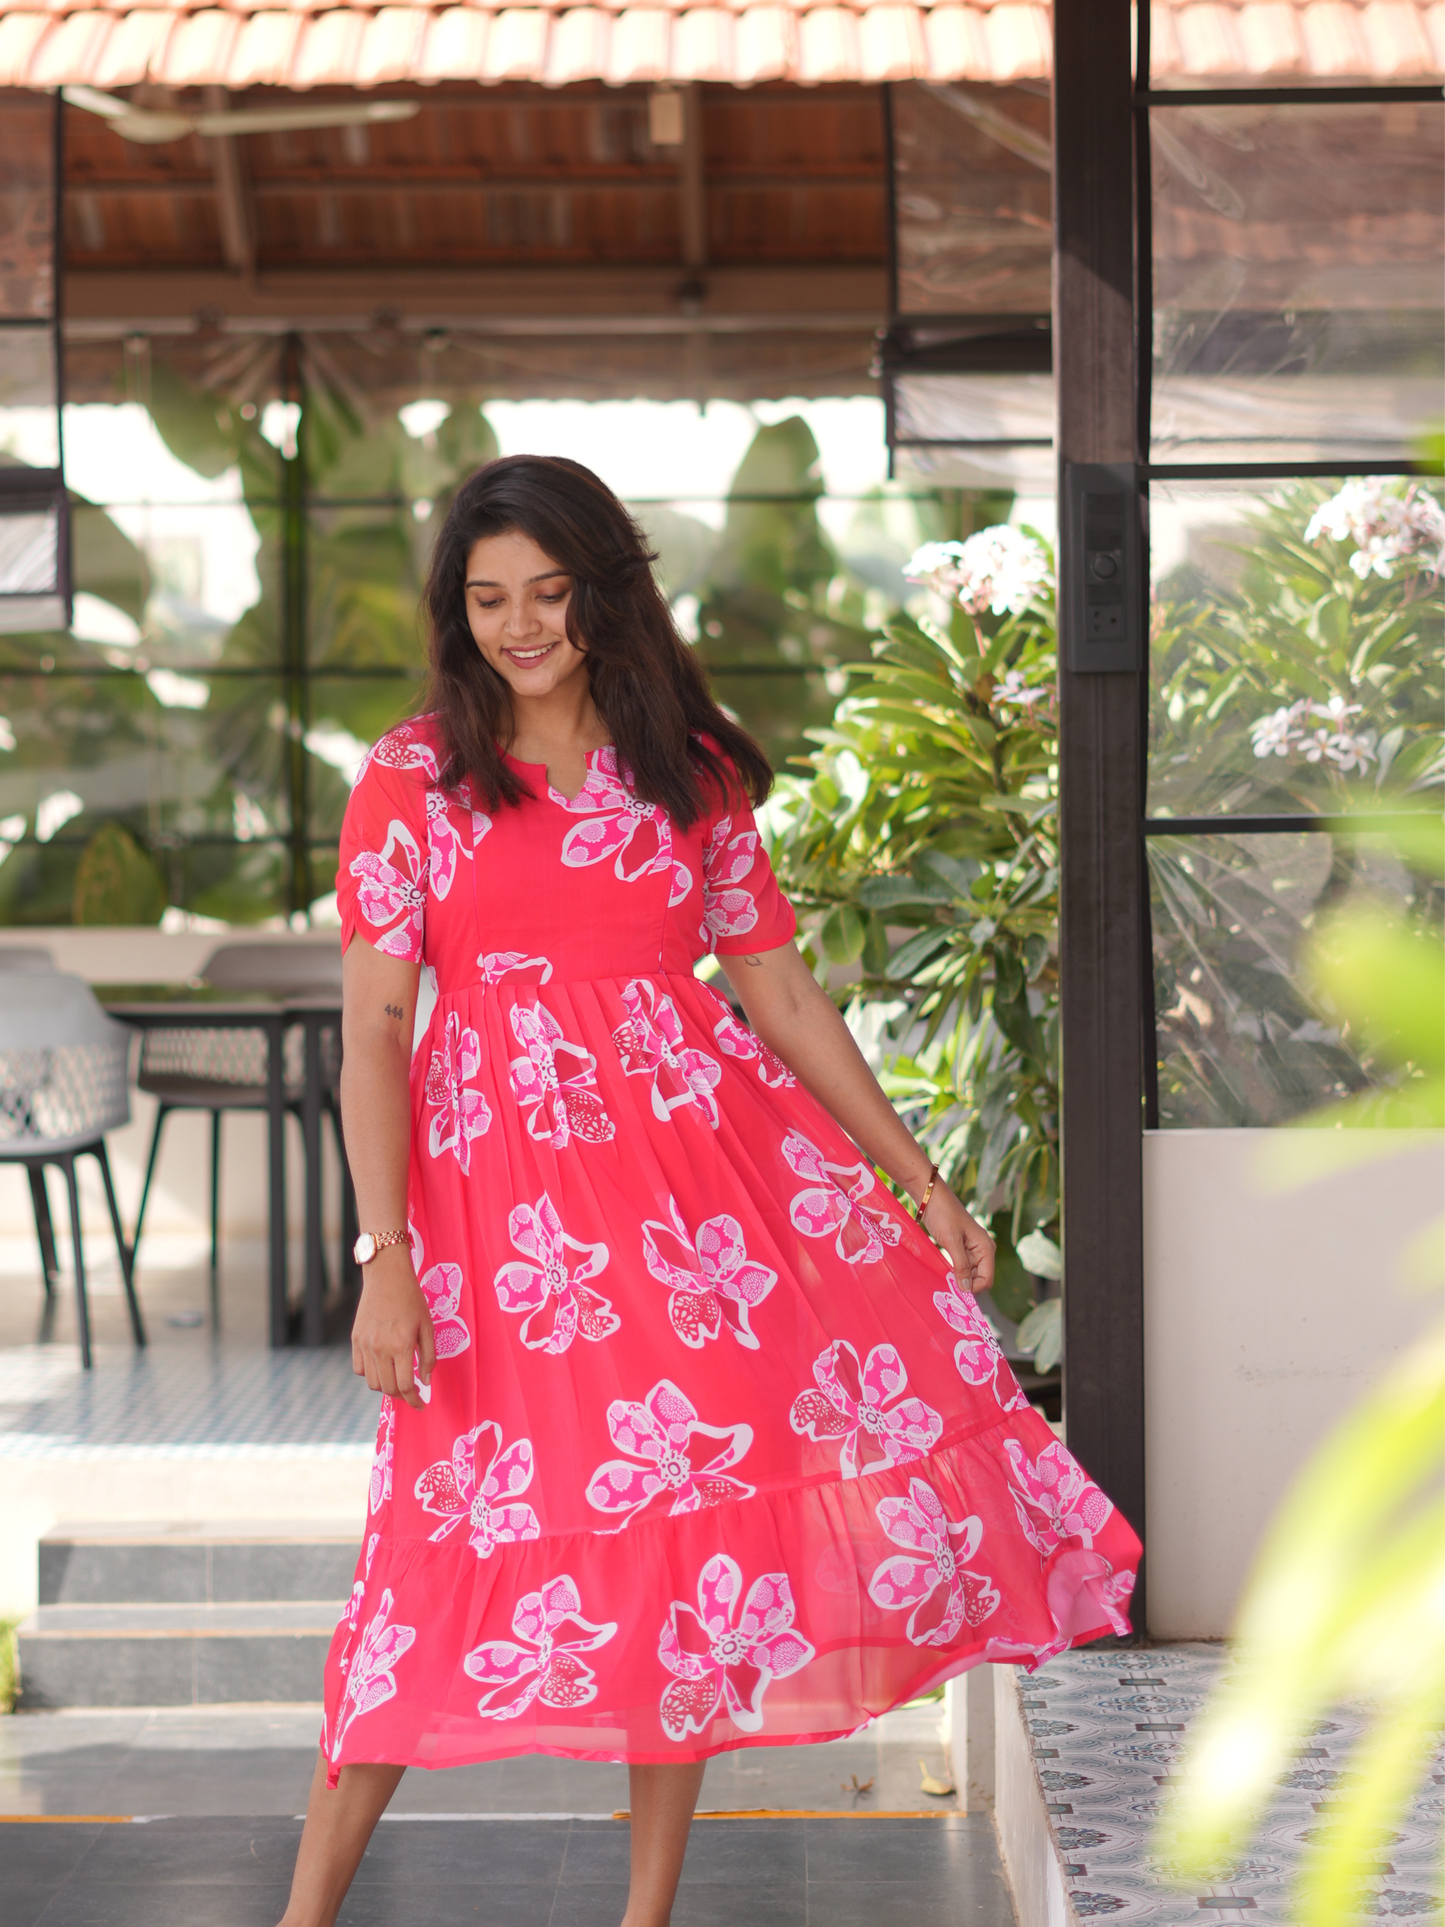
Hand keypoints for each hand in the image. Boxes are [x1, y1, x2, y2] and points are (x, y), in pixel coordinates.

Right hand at [351, 1249, 434, 1409]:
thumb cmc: (412, 1299)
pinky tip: (382, 1368)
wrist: (386, 1276)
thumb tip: (426, 1382)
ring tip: (397, 1381)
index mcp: (401, 1345)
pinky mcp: (355, 1339)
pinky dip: (370, 1374)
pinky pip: (359, 1368)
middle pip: (387, 1388)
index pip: (405, 1386)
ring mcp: (364, 1345)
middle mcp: (380, 1348)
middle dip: (401, 1396)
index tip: (421, 1404)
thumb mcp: (427, 1326)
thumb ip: (428, 1356)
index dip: (414, 1400)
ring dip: (386, 1387)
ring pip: (372, 1382)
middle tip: (411, 1392)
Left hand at [917, 1180, 994, 1295]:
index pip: (986, 1279)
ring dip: (958, 1279)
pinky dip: (953, 1272)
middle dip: (965, 1285)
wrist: (931, 1197)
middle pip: (978, 1279)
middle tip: (947, 1288)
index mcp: (986, 1248)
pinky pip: (960, 1267)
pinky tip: (942, 1274)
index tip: (955, 1291)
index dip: (973, 1288)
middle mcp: (982, 1251)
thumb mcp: (952, 1241)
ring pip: (969, 1274)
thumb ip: (961, 1265)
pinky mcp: (960, 1249)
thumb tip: (967, 1288)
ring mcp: (971, 1250)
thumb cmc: (943, 1214)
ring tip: (943, 1281)